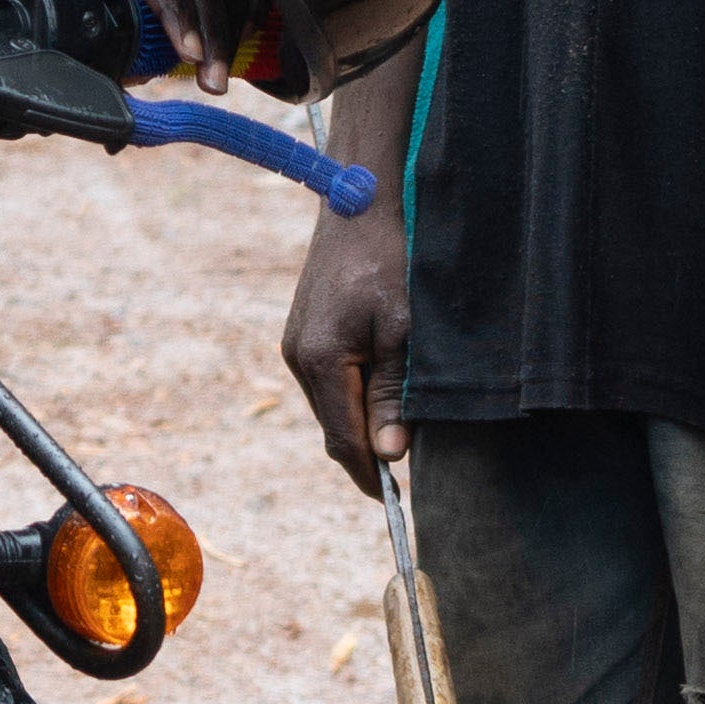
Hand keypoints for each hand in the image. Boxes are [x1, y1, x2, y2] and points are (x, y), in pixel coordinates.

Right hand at [281, 192, 410, 486]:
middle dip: (367, 456)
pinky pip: (328, 384)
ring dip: (360, 428)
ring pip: (330, 408)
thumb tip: (391, 454)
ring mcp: (296, 344)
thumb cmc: (391, 259)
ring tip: (399, 439)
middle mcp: (298, 357)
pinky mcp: (303, 332)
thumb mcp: (404, 331)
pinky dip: (352, 401)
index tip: (396, 504)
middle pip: (333, 429)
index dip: (370, 477)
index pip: (344, 440)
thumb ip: (395, 394)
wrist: (361, 199)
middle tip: (408, 478)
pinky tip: (380, 401)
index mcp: (320, 360)